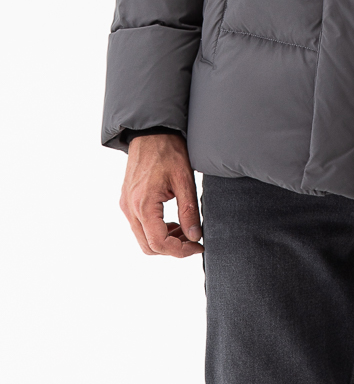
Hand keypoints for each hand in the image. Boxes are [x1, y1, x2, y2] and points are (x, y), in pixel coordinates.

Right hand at [119, 133, 202, 257]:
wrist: (151, 132)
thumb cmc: (168, 151)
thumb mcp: (184, 179)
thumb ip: (189, 210)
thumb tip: (195, 236)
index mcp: (143, 204)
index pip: (159, 243)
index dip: (180, 251)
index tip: (198, 246)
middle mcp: (130, 208)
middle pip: (148, 246)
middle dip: (173, 248)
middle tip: (193, 239)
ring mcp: (126, 205)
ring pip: (143, 238)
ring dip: (164, 240)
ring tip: (185, 229)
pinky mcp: (127, 201)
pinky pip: (139, 226)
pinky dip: (156, 230)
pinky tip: (172, 220)